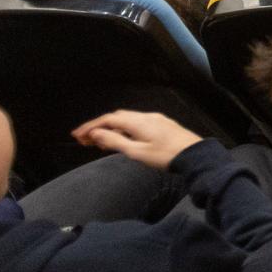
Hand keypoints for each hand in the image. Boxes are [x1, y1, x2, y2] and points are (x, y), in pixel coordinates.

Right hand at [73, 111, 203, 169]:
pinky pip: (138, 123)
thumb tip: (95, 133)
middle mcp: (145, 116)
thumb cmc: (165, 156)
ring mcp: (155, 119)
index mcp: (137, 121)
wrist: (195, 155)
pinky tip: (123, 139)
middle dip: (99, 127)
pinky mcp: (163, 124)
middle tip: (85, 140)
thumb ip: (114, 142)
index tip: (76, 136)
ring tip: (100, 142)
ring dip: (112, 128)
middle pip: (117, 117)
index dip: (91, 126)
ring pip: (128, 120)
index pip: (108, 119)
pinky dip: (125, 129)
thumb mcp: (136, 152)